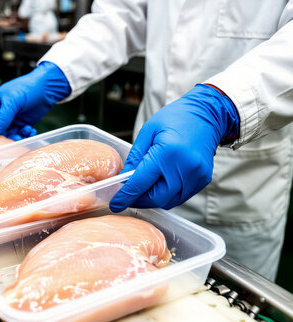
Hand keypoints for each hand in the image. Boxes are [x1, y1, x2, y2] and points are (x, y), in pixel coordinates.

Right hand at [0, 61, 70, 139]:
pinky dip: (24, 135)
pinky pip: (19, 134)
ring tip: (24, 132)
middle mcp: (0, 113)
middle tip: (9, 141)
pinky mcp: (21, 124)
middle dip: (1, 137)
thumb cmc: (28, 87)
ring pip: (7, 134)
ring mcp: (11, 119)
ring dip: (15, 136)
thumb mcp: (12, 101)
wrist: (47, 88)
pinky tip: (31, 130)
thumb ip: (2, 117)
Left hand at [110, 84, 238, 210]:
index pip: (141, 183)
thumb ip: (135, 158)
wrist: (207, 113)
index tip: (116, 204)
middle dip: (140, 200)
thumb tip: (123, 180)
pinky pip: (180, 196)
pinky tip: (163, 181)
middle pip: (156, 198)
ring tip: (147, 185)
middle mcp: (184, 167)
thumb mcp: (148, 132)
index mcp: (167, 153)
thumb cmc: (175, 118)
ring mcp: (196, 175)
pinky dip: (168, 194)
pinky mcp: (203, 179)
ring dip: (154, 198)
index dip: (126, 196)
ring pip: (168, 201)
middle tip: (130, 194)